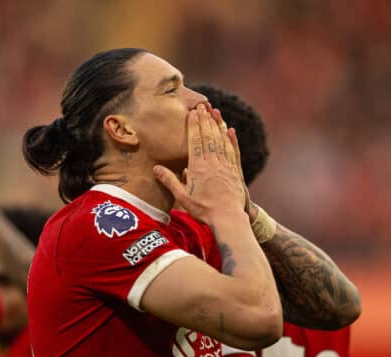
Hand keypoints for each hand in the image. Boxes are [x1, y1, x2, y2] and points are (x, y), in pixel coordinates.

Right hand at [154, 104, 244, 224]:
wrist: (228, 218)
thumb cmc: (203, 210)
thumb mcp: (182, 197)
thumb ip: (169, 181)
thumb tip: (156, 168)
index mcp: (198, 167)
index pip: (195, 140)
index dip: (193, 125)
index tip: (192, 112)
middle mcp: (213, 162)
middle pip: (208, 136)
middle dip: (205, 119)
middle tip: (203, 105)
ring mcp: (226, 165)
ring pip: (221, 140)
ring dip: (217, 125)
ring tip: (215, 112)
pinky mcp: (235, 171)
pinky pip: (233, 151)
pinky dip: (231, 139)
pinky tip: (230, 130)